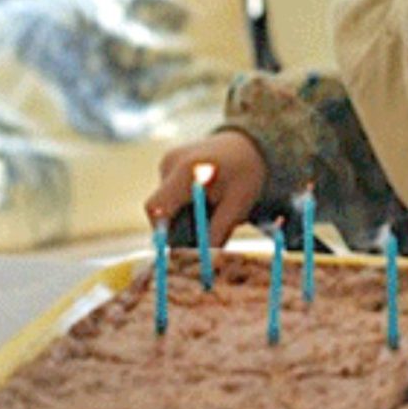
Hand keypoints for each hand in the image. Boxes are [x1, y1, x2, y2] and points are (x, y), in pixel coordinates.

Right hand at [143, 131, 269, 247]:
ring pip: (165, 205)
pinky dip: (183, 205)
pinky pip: (169, 195)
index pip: (157, 208)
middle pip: (160, 210)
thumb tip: (204, 264)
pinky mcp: (169, 165)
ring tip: (211, 210)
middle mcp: (171, 162)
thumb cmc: (247, 174)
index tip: (182, 247)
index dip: (163, 233)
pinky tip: (204, 200)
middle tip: (204, 234)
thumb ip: (217, 233)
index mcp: (188, 170)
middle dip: (178, 227)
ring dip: (183, 216)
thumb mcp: (238, 205)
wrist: (250, 144)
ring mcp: (167, 162)